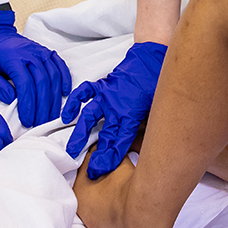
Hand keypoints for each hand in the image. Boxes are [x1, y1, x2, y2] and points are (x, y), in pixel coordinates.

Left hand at [0, 9, 71, 128]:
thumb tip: (11, 99)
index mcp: (12, 58)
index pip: (25, 84)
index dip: (28, 104)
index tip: (27, 121)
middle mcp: (30, 54)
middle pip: (42, 82)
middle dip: (43, 106)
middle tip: (40, 124)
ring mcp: (40, 51)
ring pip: (53, 76)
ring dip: (54, 98)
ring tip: (51, 116)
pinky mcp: (45, 52)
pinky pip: (59, 65)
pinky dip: (64, 79)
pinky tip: (64, 93)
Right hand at [60, 42, 166, 178]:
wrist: (153, 56)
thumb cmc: (157, 83)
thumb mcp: (160, 107)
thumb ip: (151, 126)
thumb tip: (151, 147)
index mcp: (132, 114)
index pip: (120, 141)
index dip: (110, 158)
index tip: (101, 171)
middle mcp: (117, 106)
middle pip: (106, 135)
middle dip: (98, 155)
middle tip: (90, 171)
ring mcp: (107, 95)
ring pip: (90, 117)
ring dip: (80, 134)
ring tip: (71, 149)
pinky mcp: (102, 85)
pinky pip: (84, 93)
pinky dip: (74, 103)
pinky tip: (67, 115)